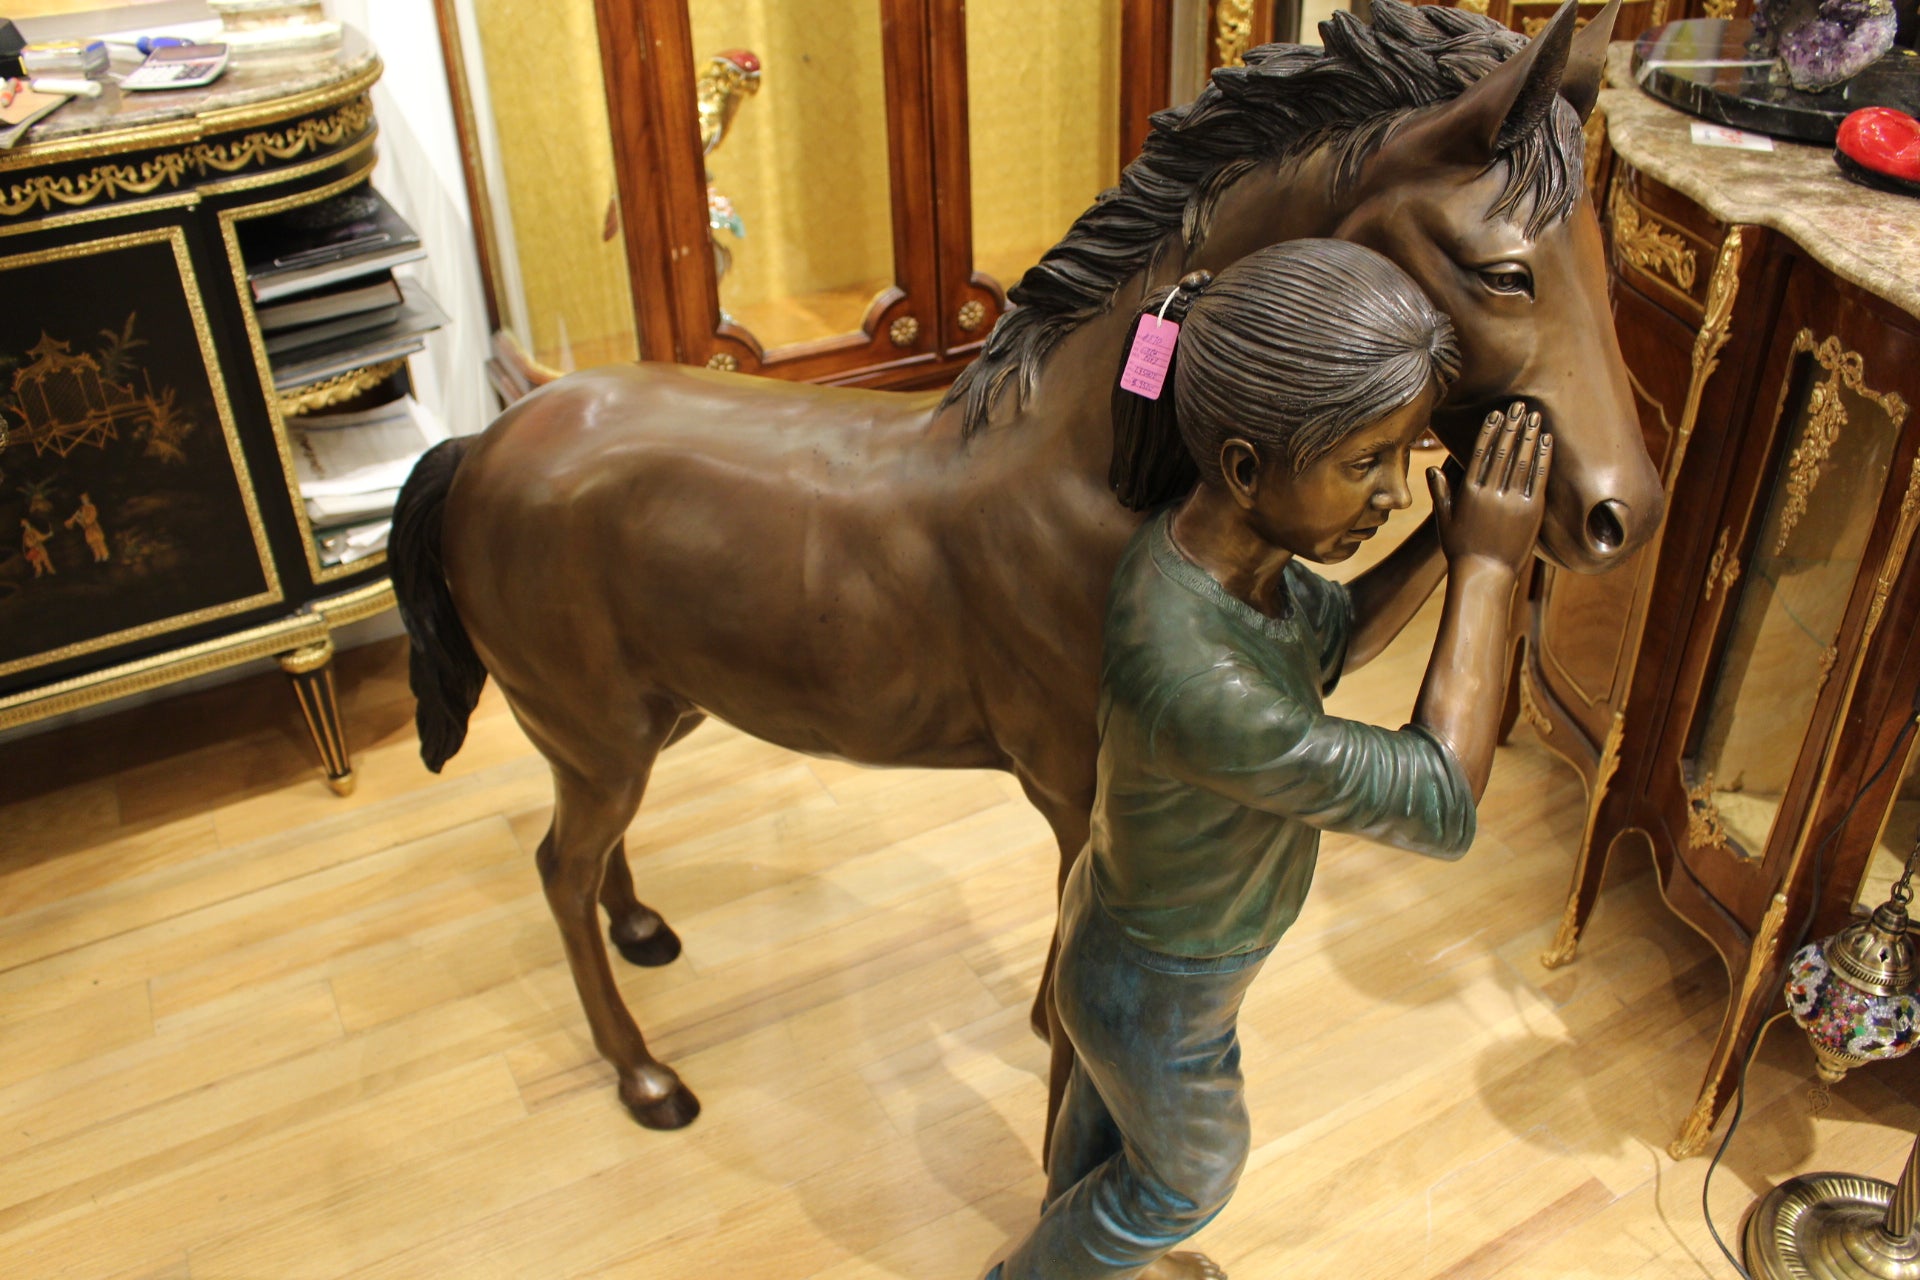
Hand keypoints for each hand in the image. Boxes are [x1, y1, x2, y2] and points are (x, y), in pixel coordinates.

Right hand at [1426, 402, 1550, 576]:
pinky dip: (1543, 457)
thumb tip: (1432, 469)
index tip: (1497, 415)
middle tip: (1519, 406)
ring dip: (1529, 435)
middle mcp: (1490, 493)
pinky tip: (1546, 441)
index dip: (1490, 431)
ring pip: (1522, 460)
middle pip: (1503, 451)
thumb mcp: (1445, 520)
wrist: (1484, 574)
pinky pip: (1538, 478)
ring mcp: (1512, 501)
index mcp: (1469, 493)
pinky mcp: (1531, 511)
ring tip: (1534, 417)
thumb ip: (1441, 492)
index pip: (1481, 454)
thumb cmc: (1462, 549)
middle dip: (1511, 426)